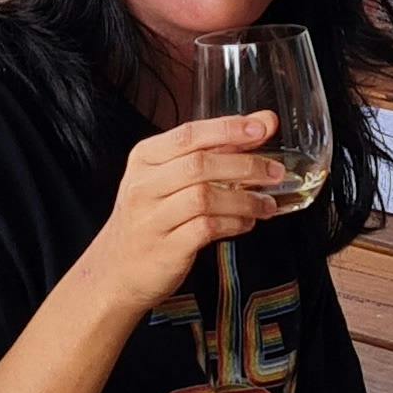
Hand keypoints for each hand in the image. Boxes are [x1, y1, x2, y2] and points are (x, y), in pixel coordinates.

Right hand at [69, 112, 281, 313]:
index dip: (228, 129)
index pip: (188, 134)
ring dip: (244, 199)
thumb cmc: (151, 216)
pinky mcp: (165, 249)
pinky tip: (246, 222)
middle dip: (245, 166)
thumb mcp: (170, 177)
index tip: (262, 127)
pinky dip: (233, 223)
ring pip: (204, 198)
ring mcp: (151, 219)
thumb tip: (264, 122)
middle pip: (199, 165)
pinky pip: (206, 229)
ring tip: (266, 204)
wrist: (117, 269)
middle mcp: (143, 186)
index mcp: (145, 158)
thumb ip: (214, 149)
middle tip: (275, 172)